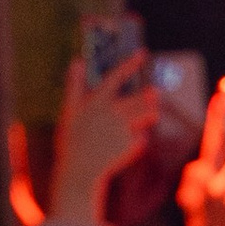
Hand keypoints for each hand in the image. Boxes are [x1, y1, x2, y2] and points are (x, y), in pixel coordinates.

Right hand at [50, 55, 160, 225]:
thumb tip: (77, 62)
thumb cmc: (72, 140)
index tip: (142, 53)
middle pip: (143, 97)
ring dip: (151, 113)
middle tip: (155, 94)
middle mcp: (113, 113)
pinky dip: (138, 137)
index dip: (130, 63)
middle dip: (151, 95)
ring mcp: (125, 129)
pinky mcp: (133, 145)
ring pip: (150, 114)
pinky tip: (125, 144)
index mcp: (97, 102)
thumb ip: (75, 86)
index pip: (116, 76)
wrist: (80, 172)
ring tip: (149, 114)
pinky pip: (142, 136)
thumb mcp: (69, 111)